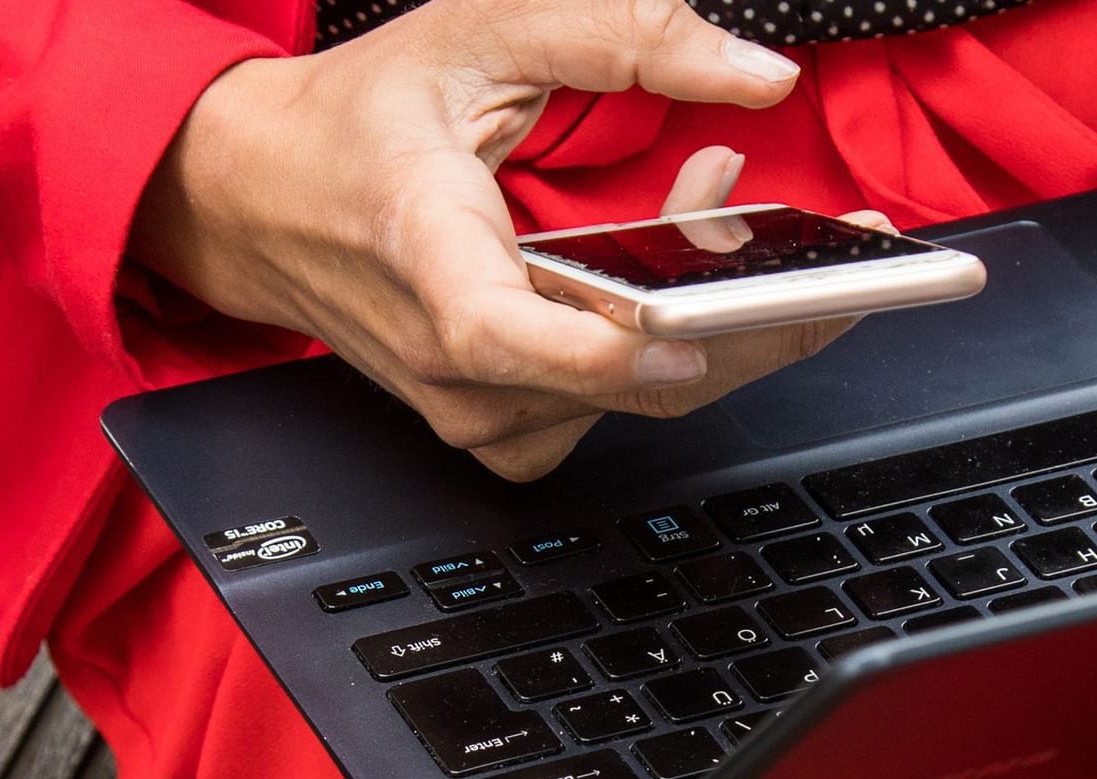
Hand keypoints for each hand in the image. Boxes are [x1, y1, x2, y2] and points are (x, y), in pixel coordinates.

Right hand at [130, 0, 881, 479]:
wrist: (252, 200)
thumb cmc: (353, 124)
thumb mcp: (475, 30)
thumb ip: (621, 32)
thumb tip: (756, 73)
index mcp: (424, 257)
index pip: (518, 340)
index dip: (622, 346)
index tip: (709, 320)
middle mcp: (449, 359)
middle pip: (628, 384)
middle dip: (756, 318)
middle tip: (843, 253)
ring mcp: (472, 404)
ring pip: (637, 398)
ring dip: (716, 319)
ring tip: (733, 218)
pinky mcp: (495, 421)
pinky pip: (607, 412)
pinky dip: (665, 353)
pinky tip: (673, 285)